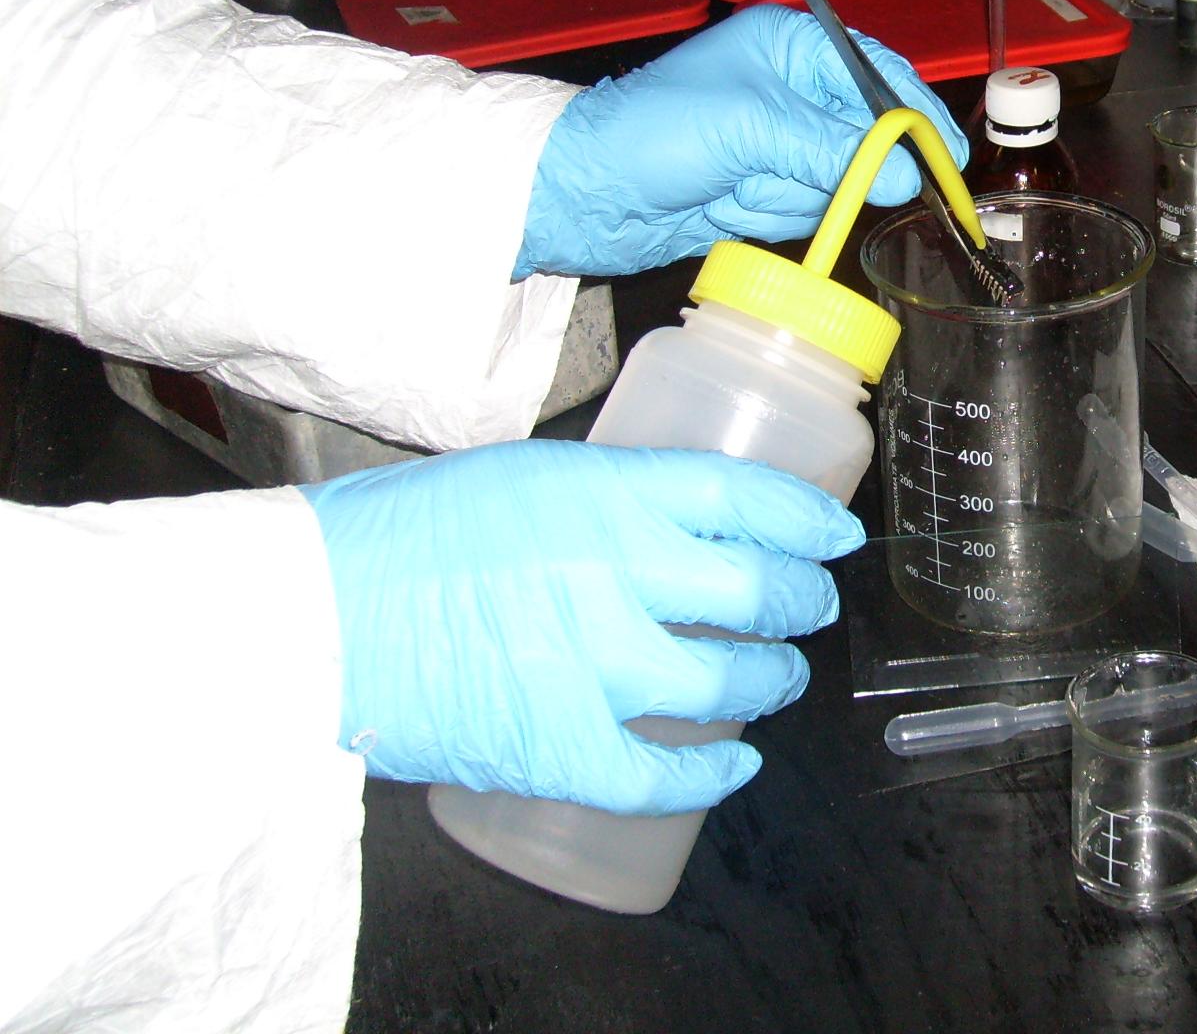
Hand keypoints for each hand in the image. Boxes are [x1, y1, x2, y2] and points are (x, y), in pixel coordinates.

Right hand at [302, 440, 863, 814]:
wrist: (309, 617)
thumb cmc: (397, 535)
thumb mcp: (521, 474)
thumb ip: (606, 497)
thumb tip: (674, 523)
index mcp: (607, 492)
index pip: (747, 500)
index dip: (808, 519)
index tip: (836, 536)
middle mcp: (619, 573)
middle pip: (761, 589)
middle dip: (804, 602)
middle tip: (810, 607)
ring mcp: (597, 665)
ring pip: (734, 679)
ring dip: (773, 682)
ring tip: (777, 679)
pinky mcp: (562, 747)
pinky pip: (668, 772)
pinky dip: (714, 773)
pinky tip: (733, 763)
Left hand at [516, 3, 966, 277]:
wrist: (582, 195)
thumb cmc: (652, 134)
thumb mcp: (750, 129)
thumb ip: (834, 150)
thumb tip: (909, 175)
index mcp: (789, 47)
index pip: (878, 73)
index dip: (917, 114)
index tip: (948, 157)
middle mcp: (790, 90)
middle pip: (867, 134)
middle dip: (849, 166)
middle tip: (840, 186)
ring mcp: (776, 143)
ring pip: (838, 181)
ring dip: (795, 195)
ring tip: (738, 187)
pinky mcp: (761, 189)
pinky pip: (804, 210)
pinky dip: (772, 214)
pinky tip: (727, 205)